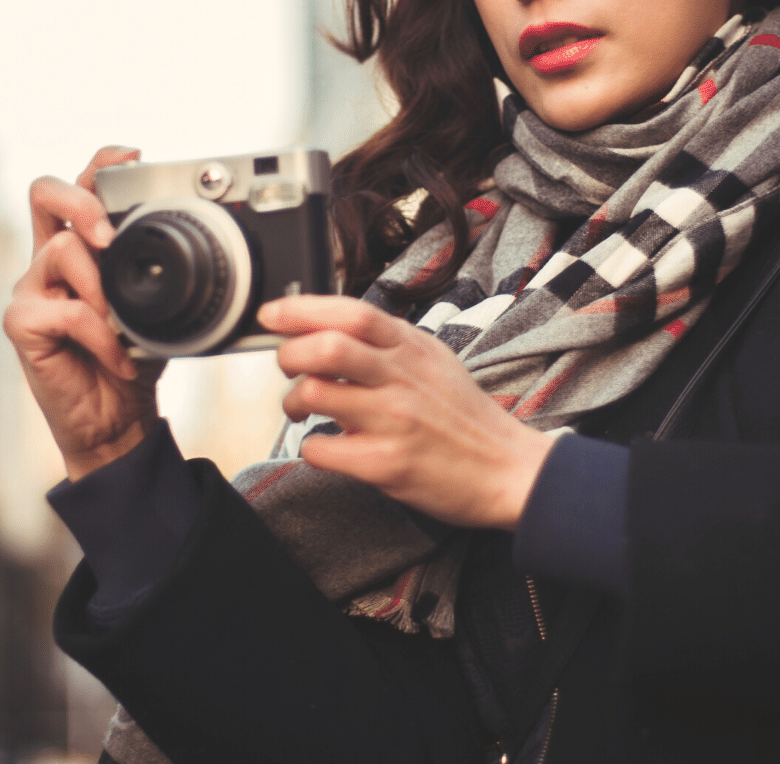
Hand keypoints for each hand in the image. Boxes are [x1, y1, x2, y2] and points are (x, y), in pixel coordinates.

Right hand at [4, 146, 164, 480]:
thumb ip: (151, 271)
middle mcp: (47, 258)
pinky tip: (118, 357)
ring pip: (61, 249)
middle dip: (82, 200)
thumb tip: (175, 236)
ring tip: (124, 325)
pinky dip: (101, 334)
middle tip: (112, 234)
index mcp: (79, 246)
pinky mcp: (20, 322)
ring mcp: (30, 288)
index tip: (134, 155)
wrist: (114, 420)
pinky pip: (66, 308)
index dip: (99, 162)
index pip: (78, 186)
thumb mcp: (154, 307)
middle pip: (44, 192)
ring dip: (104, 288)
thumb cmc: (132, 359)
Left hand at [263, 295, 553, 529]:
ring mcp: (394, 421)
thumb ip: (386, 342)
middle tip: (288, 368)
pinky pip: (321, 449)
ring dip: (292, 402)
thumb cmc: (464, 417)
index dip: (301, 309)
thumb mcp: (433, 360)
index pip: (350, 313)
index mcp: (411, 348)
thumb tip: (328, 325)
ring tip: (300, 411)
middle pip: (325, 348)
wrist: (508, 470)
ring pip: (315, 395)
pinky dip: (310, 448)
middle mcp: (402, 378)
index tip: (271, 314)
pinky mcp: (387, 464)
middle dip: (288, 355)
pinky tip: (326, 447)